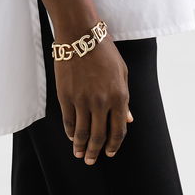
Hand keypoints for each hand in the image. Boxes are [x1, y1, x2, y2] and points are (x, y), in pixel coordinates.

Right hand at [53, 36, 133, 163]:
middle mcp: (102, 102)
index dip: (114, 145)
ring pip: (82, 133)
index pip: (118, 131)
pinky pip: (69, 121)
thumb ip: (124, 99)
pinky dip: (70, 132)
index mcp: (119, 96)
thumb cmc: (104, 50)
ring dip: (81, 147)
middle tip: (91, 160)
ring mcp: (82, 100)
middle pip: (99, 136)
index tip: (110, 153)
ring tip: (79, 154)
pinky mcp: (66, 96)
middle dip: (95, 152)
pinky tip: (71, 137)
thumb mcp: (122, 72)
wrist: (80, 34)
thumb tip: (128, 120)